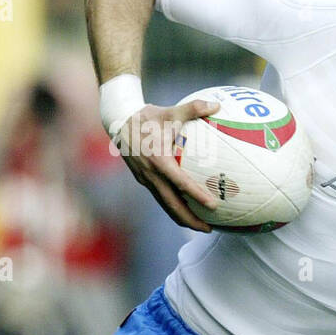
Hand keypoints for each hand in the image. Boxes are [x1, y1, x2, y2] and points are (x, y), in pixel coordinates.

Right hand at [111, 98, 220, 231]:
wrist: (118, 121)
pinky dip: (174, 207)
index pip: (181, 184)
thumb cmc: (147, 117)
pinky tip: (188, 209)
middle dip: (190, 220)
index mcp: (158, 161)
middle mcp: (150, 175)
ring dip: (182, 218)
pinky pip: (161, 197)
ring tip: (201, 226)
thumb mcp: (170, 112)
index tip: (214, 206)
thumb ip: (193, 108)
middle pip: (171, 205)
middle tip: (209, 229)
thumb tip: (217, 104)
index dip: (197, 196)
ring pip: (165, 205)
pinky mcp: (143, 180)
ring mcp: (145, 179)